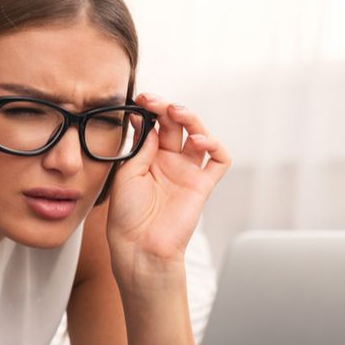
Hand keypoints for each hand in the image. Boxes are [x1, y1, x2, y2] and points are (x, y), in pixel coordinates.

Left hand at [107, 93, 230, 275]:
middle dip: (168, 109)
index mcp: (148, 157)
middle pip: (176, 125)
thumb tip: (151, 122)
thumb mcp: (126, 173)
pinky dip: (215, 145)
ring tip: (179, 113)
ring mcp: (187, 172)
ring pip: (198, 135)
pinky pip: (219, 161)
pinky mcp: (202, 185)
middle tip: (157, 102)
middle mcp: (169, 162)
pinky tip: (199, 141)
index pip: (155, 124)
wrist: (139, 246)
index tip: (141, 99)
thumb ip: (141, 147)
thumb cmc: (127, 215)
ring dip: (191, 119)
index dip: (150, 109)